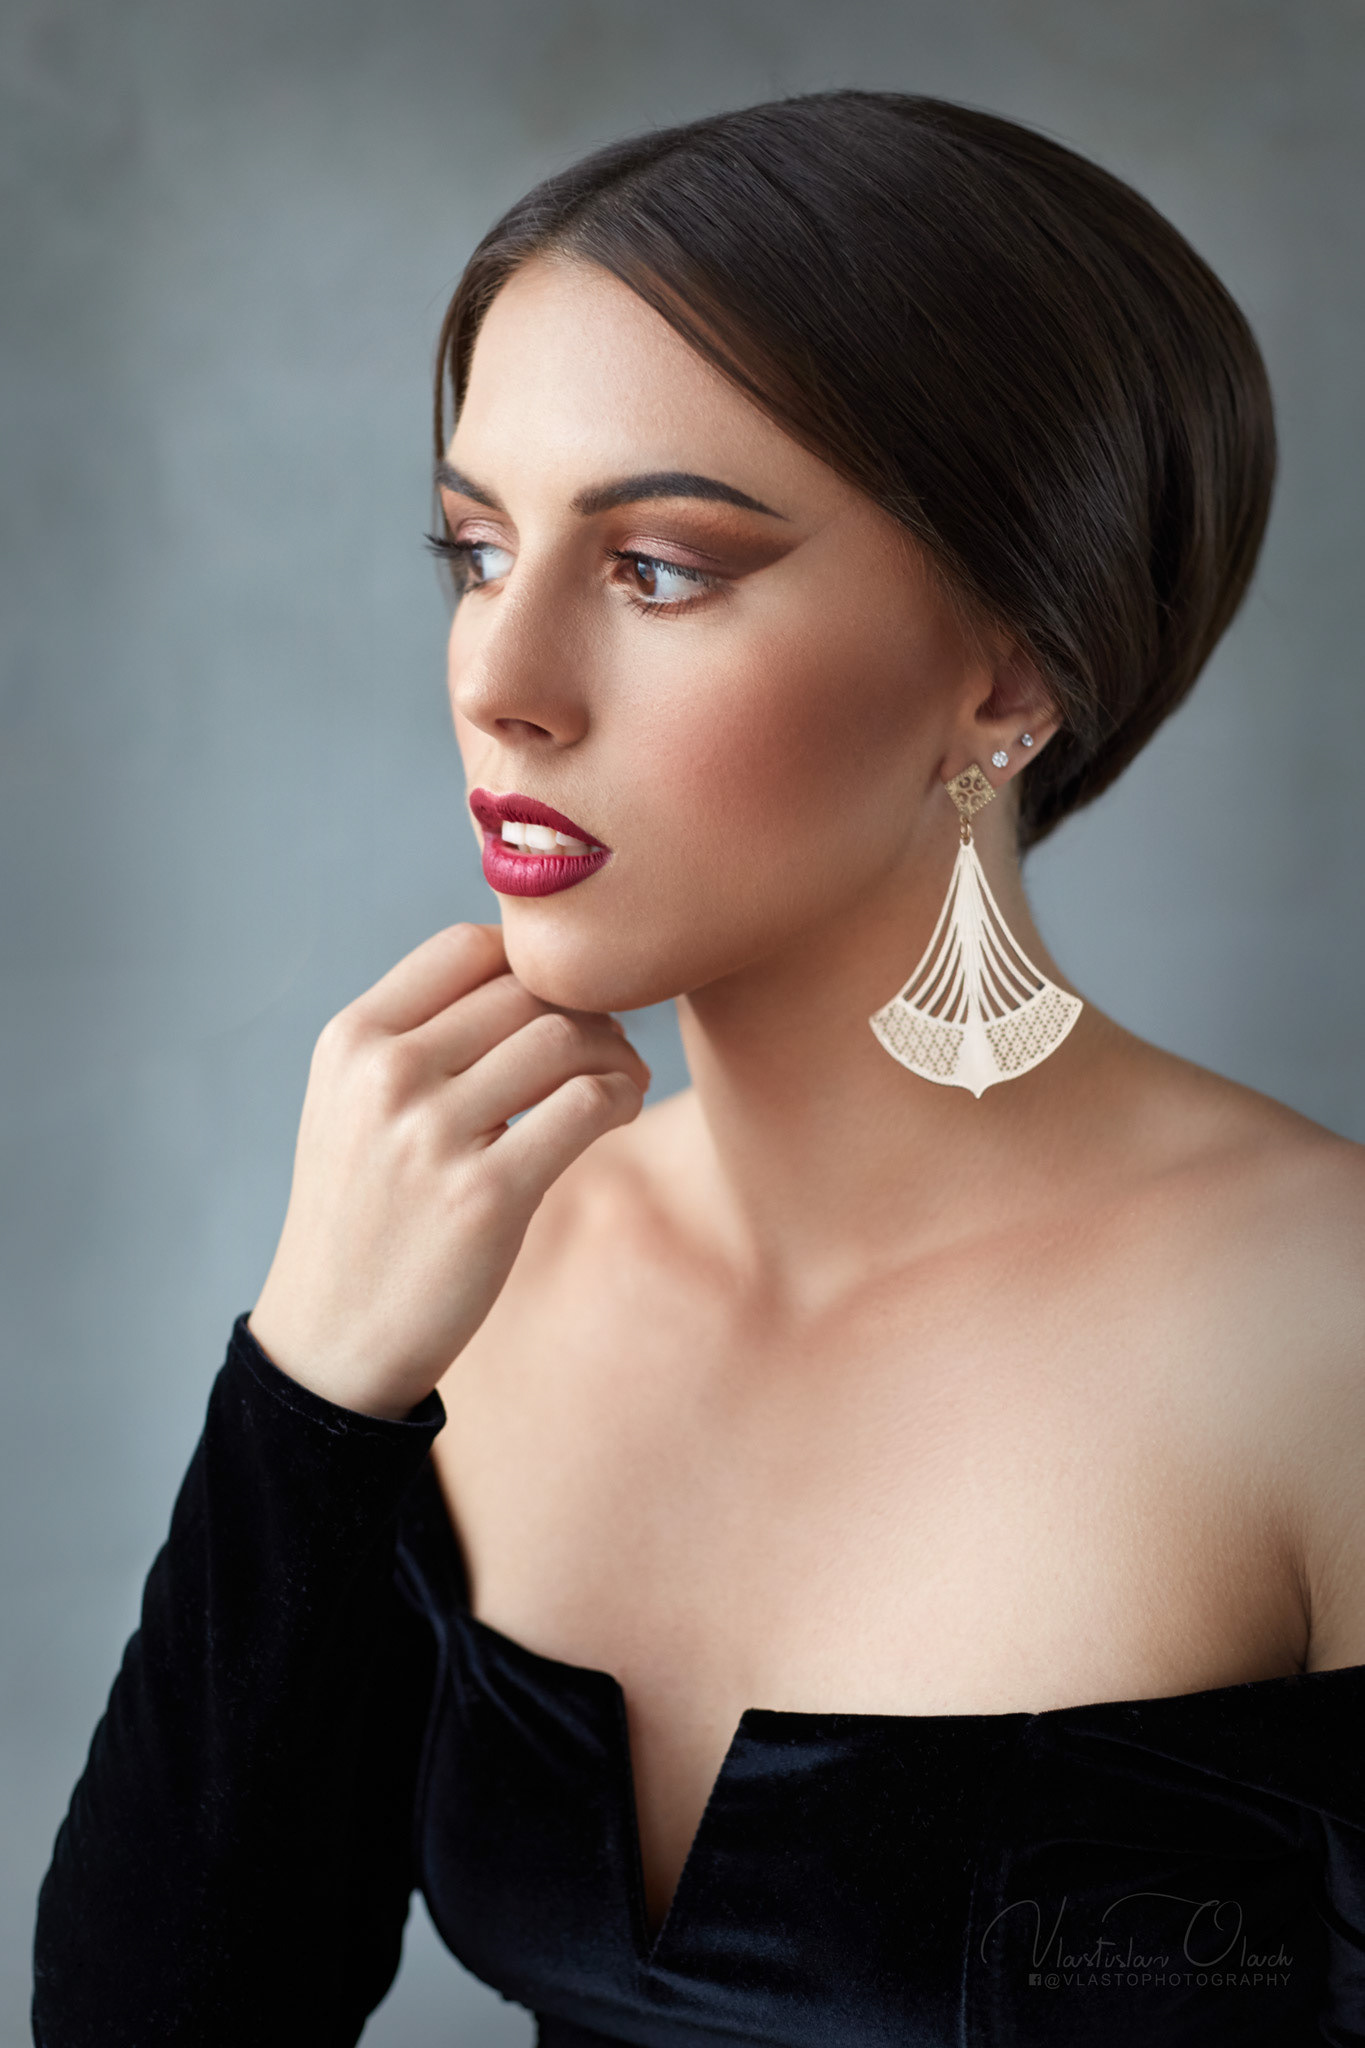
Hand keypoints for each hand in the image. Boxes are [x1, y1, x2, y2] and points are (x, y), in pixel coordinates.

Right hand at [247, 923, 648, 1418]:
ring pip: (563, 1037)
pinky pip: (586, 1104)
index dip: (532, 966)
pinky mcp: (486, 1194)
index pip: (467, 948)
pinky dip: (622, 1096)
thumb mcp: (351, 1104)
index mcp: (352, 1040)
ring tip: (620, 1082)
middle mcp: (386, 1075)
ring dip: (615, 1052)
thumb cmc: (363, 1213)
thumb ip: (417, 1036)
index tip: (557, 1005)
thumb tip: (527, 976)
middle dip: (585, 1010)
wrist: (332, 1337)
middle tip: (609, 1047)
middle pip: (526, 991)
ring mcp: (434, 1134)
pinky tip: (620, 1112)